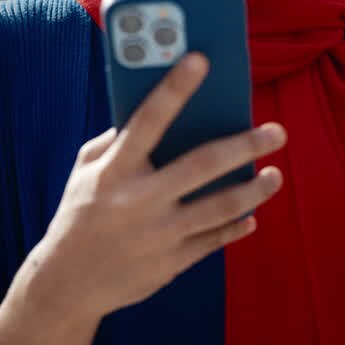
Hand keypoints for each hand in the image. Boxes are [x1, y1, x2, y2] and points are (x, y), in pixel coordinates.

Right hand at [40, 53, 285, 323]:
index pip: (147, 120)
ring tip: (274, 175)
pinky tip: (251, 215)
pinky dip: (236, 226)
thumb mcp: (85, 172)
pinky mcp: (171, 263)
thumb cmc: (80, 214)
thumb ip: (115, 141)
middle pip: (202, 164)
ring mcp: (158, 234)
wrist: (68, 283)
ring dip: (254, 190)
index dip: (173, 88)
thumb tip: (157, 111)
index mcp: (114, 171)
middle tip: (276, 131)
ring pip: (220, 206)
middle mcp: (138, 200)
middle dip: (245, 145)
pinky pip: (214, 240)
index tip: (201, 60)